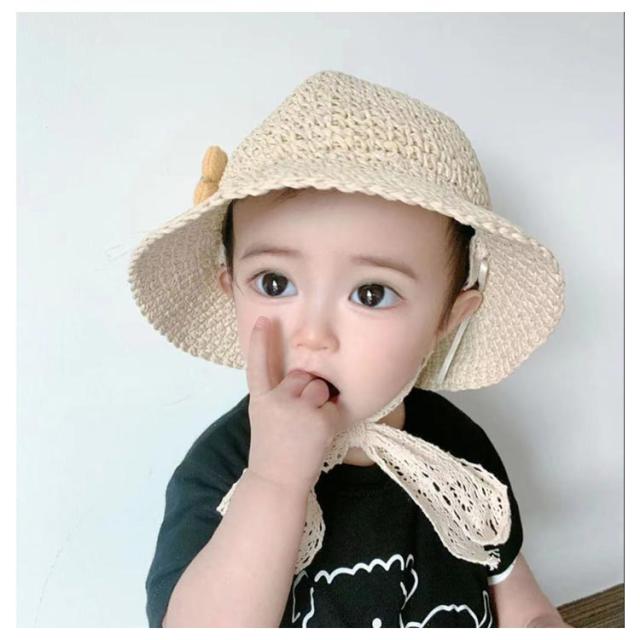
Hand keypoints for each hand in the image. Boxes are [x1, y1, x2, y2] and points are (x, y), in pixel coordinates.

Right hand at [245, 316, 346, 494]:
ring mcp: (297, 408)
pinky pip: (334, 409)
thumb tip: (302, 381)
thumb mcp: (265, 418)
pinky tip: (318, 437)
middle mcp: (276, 399)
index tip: (265, 320)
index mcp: (260, 399)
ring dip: (320, 405)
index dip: (261, 341)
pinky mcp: (318, 419)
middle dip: (307, 391)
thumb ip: (277, 397)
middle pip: (303, 376)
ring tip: (308, 428)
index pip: (258, 364)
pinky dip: (331, 422)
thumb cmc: (273, 451)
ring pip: (320, 389)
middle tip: (298, 420)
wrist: (276, 481)